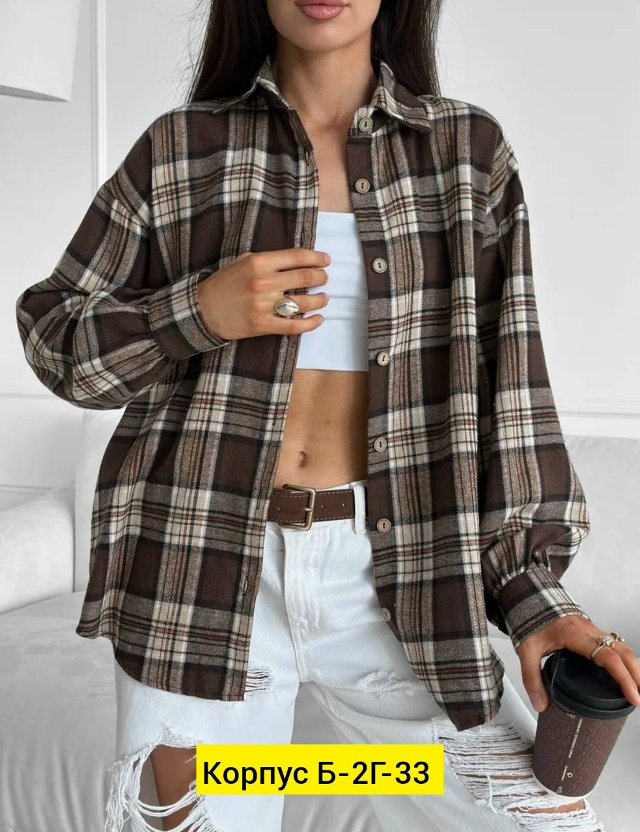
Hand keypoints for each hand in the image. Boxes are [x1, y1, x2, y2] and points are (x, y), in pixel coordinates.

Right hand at [196, 248, 330, 340]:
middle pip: (305, 277)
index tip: (326, 260)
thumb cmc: (224, 284)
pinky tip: (318, 319)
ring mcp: (264, 305)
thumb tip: (296, 260)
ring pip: (304, 302)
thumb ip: (268, 259)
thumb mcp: (243, 262)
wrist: (202, 309)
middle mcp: (264, 282)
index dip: (316, 258)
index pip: (297, 257)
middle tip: (324, 279)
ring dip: (320, 300)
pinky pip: (295, 326)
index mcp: (259, 262)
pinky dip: (311, 323)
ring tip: (323, 298)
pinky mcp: (264, 325)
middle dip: (321, 277)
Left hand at [515, 614, 639, 711]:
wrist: (530, 598)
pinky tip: (627, 673)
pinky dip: (625, 659)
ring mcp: (593, 630)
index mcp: (576, 635)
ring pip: (622, 646)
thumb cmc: (530, 621)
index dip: (623, 677)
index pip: (608, 656)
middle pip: (623, 651)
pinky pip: (615, 644)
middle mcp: (590, 631)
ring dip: (634, 666)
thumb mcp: (527, 650)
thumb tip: (540, 705)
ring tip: (639, 689)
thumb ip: (531, 677)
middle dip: (637, 674)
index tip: (633, 696)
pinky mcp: (592, 631)